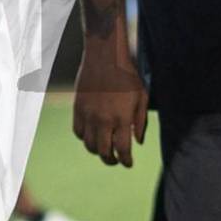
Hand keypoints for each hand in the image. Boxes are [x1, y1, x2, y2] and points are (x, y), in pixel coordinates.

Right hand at [73, 46, 148, 166]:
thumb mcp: (142, 97)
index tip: (129, 164)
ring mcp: (89, 115)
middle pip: (104, 152)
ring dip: (97, 151)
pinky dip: (85, 138)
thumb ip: (140, 122)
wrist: (105, 57)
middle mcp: (104, 120)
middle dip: (111, 161)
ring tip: (104, 149)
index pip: (123, 150)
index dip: (126, 161)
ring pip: (89, 145)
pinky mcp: (78, 108)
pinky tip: (92, 135)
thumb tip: (138, 142)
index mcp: (122, 118)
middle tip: (115, 160)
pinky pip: (78, 132)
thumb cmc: (127, 76)